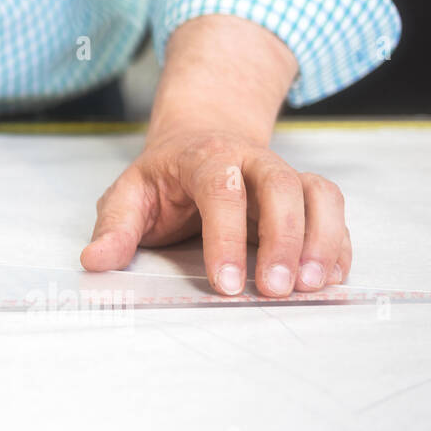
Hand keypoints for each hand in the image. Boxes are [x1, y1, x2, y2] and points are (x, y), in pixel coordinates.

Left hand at [81, 14, 348, 296]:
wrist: (200, 140)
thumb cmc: (164, 178)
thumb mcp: (129, 195)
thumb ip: (114, 228)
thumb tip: (94, 261)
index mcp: (204, 157)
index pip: (220, 190)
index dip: (225, 238)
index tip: (225, 285)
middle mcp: (251, 160)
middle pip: (280, 186)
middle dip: (283, 239)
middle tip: (276, 289)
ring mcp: (284, 173)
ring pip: (316, 194)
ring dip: (320, 240)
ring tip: (311, 287)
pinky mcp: (305, 194)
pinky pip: (332, 210)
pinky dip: (336, 243)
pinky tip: (329, 278)